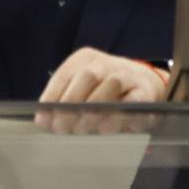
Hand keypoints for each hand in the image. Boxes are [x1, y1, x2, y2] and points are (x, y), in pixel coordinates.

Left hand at [36, 47, 169, 134]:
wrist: (144, 85)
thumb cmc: (104, 92)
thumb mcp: (82, 91)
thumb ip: (62, 103)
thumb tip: (43, 120)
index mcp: (85, 59)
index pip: (65, 74)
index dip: (52, 97)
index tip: (43, 119)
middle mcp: (106, 63)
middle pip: (87, 76)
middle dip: (71, 104)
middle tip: (61, 127)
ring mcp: (128, 75)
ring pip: (111, 85)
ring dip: (93, 110)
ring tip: (81, 129)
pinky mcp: (145, 92)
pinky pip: (131, 101)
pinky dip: (117, 116)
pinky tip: (104, 128)